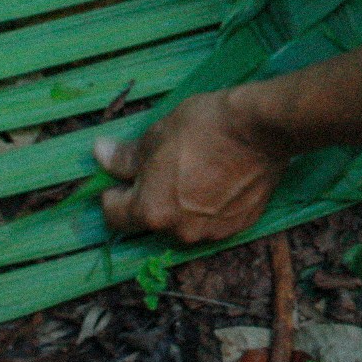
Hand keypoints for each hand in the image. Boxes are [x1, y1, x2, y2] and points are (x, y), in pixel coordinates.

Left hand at [95, 91, 287, 243]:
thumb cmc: (202, 127)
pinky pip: (214, 220)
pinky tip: (221, 179)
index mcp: (151, 211)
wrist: (261, 128)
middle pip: (152, 220)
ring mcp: (213, 233)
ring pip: (185, 222)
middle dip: (151, 198)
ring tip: (196, 171)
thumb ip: (125, 157)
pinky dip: (211, 206)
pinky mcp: (240, 225)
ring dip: (183, 204)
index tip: (121, 176)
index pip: (114, 215)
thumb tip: (101, 156)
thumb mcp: (156, 135)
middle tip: (164, 167)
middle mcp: (180, 232)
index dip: (113, 192)